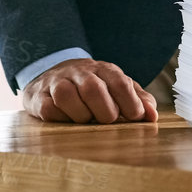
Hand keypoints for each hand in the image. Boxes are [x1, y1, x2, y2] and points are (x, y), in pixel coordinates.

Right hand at [21, 58, 157, 124]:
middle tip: (107, 121)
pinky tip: (67, 120)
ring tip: (86, 120)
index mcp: (102, 69)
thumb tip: (152, 115)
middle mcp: (79, 72)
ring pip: (66, 96)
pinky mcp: (39, 96)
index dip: (130, 103)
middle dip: (104, 112)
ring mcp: (57, 82)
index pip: (119, 82)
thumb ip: (138, 100)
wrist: (53, 74)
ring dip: (80, 116)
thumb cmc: (93, 87)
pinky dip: (60, 119)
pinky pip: (48, 109)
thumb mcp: (117, 88)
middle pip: (92, 89)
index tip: (135, 118)